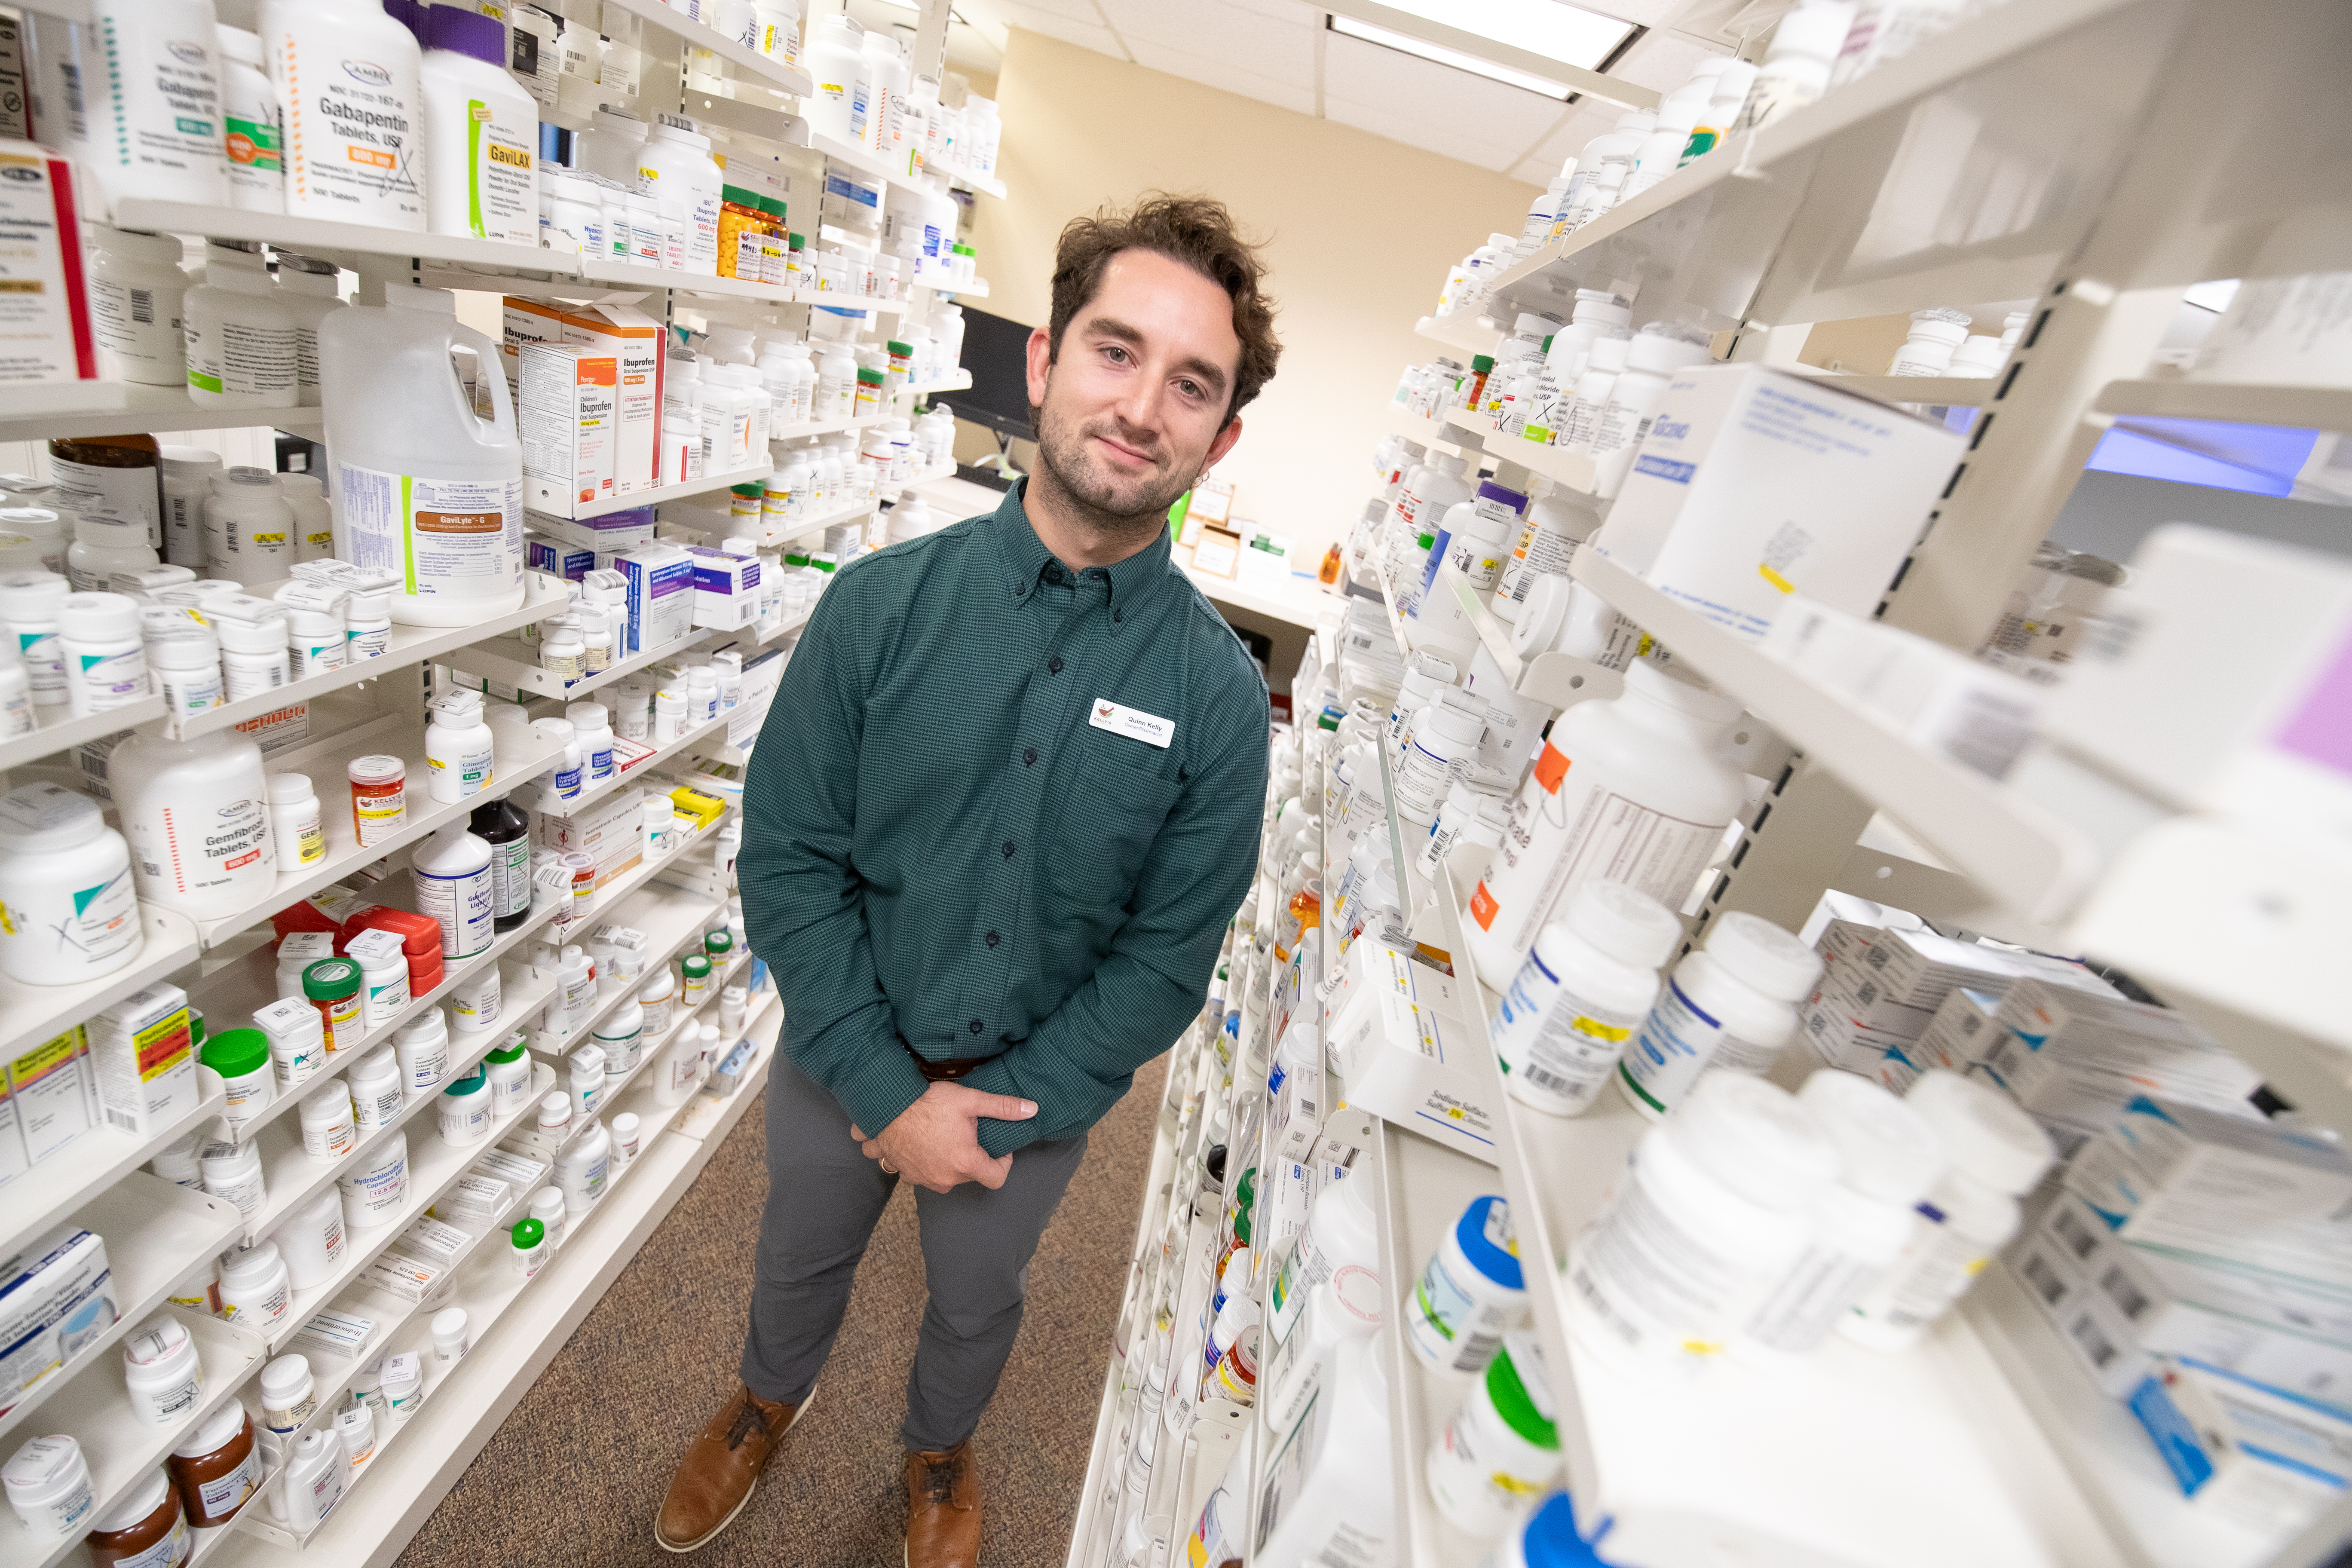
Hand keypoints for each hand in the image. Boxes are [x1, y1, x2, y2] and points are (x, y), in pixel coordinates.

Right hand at [850, 1082, 1036, 1193]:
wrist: (885, 1106)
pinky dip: (928, 1163)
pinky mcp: (907, 1176)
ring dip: (951, 1161)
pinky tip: (925, 1143)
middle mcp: (945, 1178)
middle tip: (968, 1132)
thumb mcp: (970, 1100)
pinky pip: (925, 1175)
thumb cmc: (928, 1103)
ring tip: (945, 1135)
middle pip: (972, 1175)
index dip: (1003, 1163)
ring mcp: (924, 1180)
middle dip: (974, 1157)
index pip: (997, 1178)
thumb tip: (1033, 1110)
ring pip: (948, 1176)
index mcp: (965, 1163)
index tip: (998, 1147)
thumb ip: (1003, 1107)